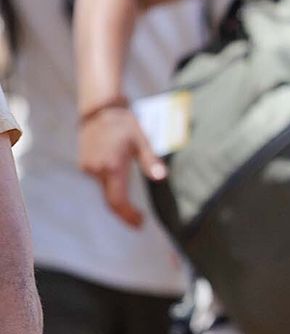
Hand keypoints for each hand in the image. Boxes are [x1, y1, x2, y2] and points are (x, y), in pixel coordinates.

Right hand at [78, 105, 163, 228]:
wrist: (100, 110)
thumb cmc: (124, 123)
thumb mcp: (141, 140)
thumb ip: (150, 160)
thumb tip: (161, 177)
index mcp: (112, 167)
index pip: (118, 200)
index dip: (128, 215)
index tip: (139, 224)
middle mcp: (97, 170)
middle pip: (110, 200)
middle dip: (124, 212)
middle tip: (138, 220)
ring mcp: (88, 168)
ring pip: (104, 191)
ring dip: (117, 199)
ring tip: (132, 208)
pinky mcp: (84, 164)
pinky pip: (99, 182)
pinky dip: (110, 188)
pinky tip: (119, 187)